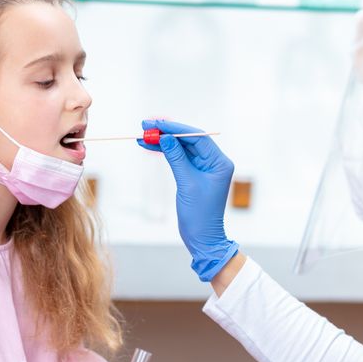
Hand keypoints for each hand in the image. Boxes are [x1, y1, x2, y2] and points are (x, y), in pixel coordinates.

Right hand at [138, 120, 239, 280]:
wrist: (202, 237)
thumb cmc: (199, 214)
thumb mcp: (187, 183)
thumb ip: (176, 158)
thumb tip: (165, 138)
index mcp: (219, 162)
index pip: (197, 137)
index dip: (176, 128)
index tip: (157, 124)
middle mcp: (214, 162)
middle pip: (188, 139)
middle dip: (167, 132)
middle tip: (146, 125)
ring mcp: (204, 168)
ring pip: (181, 148)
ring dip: (163, 142)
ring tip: (143, 136)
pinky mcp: (194, 174)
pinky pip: (178, 158)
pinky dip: (165, 152)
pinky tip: (149, 146)